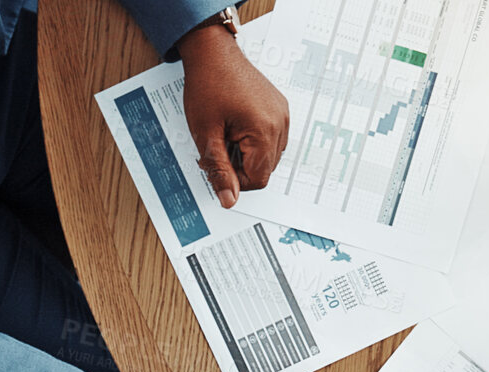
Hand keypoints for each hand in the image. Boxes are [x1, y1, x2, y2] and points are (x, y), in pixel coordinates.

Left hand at [177, 21, 289, 208]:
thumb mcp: (205, 134)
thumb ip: (219, 171)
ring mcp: (283, 115)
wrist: (213, 53)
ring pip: (269, 156)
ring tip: (227, 134)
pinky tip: (237, 126)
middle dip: (240, 166)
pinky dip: (255, 141)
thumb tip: (228, 201)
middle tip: (218, 145)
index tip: (217, 164)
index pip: (258, 179)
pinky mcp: (281, 109)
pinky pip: (273, 139)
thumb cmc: (207, 86)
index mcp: (264, 130)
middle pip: (265, 169)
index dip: (234, 180)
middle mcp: (280, 123)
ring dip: (248, 154)